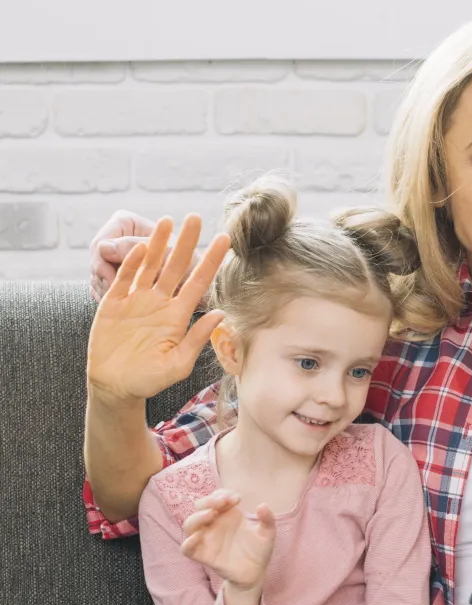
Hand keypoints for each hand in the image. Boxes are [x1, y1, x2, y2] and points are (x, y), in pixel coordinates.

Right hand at [86, 215, 229, 402]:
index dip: (210, 261)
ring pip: (149, 266)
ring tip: (167, 221)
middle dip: (185, 243)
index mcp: (178, 315)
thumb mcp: (177, 364)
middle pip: (175, 266)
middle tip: (195, 218)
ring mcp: (136, 301)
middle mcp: (159, 303)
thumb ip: (196, 339)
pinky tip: (141, 247)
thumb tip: (220, 314)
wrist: (115, 387)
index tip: (224, 239)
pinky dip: (132, 264)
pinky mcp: (113, 304)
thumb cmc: (149, 379)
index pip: (198, 282)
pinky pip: (124, 279)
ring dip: (158, 244)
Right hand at [180, 489, 275, 590]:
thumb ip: (267, 519)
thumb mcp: (267, 533)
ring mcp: (207, 539)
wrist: (255, 572)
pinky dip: (188, 542)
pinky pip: (187, 548)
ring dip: (197, 516)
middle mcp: (215, 524)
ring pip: (190, 524)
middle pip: (200, 506)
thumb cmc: (259, 549)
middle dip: (208, 500)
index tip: (237, 499)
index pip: (218, 497)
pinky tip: (197, 537)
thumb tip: (262, 505)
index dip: (224, 494)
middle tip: (222, 501)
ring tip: (211, 514)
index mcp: (229, 514)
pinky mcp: (203, 555)